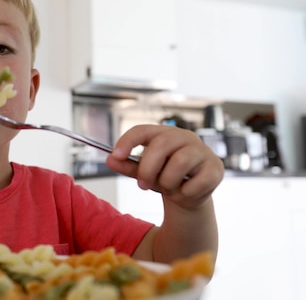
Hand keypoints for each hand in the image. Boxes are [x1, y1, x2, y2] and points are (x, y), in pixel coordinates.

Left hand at [106, 125, 223, 209]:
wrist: (189, 196)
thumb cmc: (165, 177)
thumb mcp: (144, 172)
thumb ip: (127, 165)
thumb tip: (110, 160)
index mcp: (164, 134)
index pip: (143, 130)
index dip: (128, 141)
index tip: (115, 155)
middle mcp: (185, 137)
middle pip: (162, 144)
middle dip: (148, 168)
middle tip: (142, 185)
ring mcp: (202, 151)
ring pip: (180, 162)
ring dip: (168, 181)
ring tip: (169, 188)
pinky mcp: (216, 168)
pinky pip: (197, 181)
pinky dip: (186, 192)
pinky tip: (187, 191)